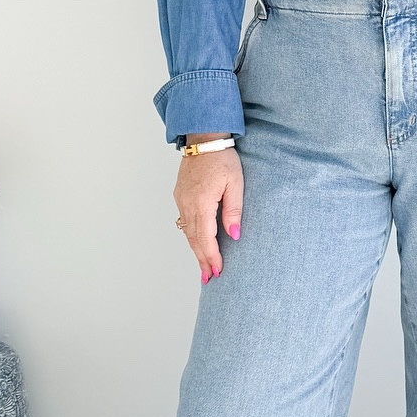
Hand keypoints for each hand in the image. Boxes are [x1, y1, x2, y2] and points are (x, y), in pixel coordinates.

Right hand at [173, 138, 243, 283]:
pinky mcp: (180, 196)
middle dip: (202, 260)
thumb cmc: (223, 158)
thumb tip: (234, 235)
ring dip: (195, 250)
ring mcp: (181, 200)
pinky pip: (184, 221)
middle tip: (208, 278)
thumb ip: (234, 211)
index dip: (211, 257)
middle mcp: (187, 204)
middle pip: (194, 239)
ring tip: (203, 266)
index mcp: (202, 202)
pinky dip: (191, 236)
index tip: (217, 271)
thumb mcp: (236, 184)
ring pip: (187, 232)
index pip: (206, 238)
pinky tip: (197, 243)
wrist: (204, 139)